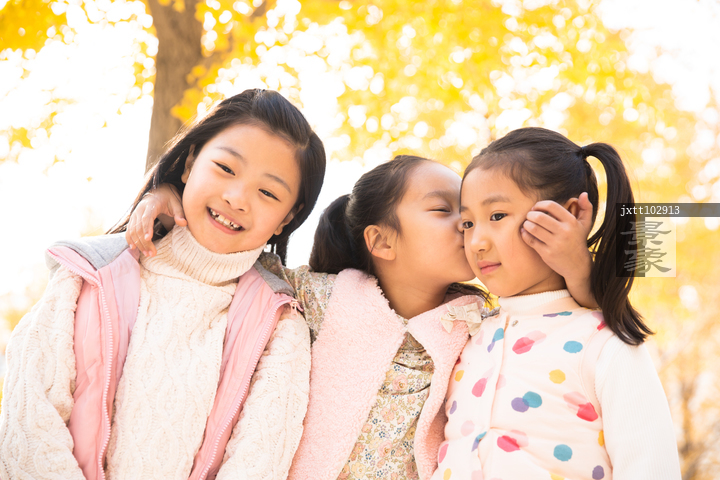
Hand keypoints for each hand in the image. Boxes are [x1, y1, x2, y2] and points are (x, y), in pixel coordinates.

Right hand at [125, 184, 185, 256]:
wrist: (159, 192)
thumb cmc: (169, 199)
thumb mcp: (177, 203)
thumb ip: (180, 213)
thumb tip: (184, 223)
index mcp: (151, 204)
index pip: (147, 217)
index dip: (147, 228)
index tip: (149, 239)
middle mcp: (140, 209)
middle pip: (138, 227)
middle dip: (144, 242)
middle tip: (152, 254)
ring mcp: (135, 214)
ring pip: (132, 230)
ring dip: (138, 243)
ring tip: (147, 254)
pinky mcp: (133, 219)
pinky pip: (129, 230)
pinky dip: (130, 239)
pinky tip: (134, 248)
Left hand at [521, 192, 597, 307]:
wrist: (578, 265)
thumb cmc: (578, 241)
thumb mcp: (585, 225)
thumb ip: (586, 208)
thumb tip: (583, 194)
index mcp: (571, 222)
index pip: (551, 206)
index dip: (540, 204)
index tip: (536, 207)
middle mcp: (564, 232)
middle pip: (539, 217)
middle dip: (530, 214)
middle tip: (529, 215)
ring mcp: (555, 243)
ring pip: (533, 228)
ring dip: (526, 224)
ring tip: (526, 224)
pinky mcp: (547, 253)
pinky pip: (530, 240)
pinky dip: (524, 235)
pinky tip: (525, 232)